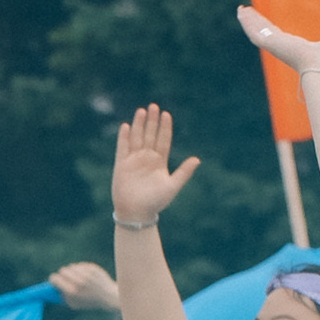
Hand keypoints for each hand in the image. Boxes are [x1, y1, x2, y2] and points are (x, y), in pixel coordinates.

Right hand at [48, 261, 120, 313]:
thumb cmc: (89, 302)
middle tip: (64, 278)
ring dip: (72, 271)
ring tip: (77, 278)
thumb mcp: (73, 304)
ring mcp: (86, 274)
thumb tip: (52, 287)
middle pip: (62, 271)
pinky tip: (86, 276)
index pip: (55, 278)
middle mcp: (79, 282)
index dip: (53, 279)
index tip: (54, 281)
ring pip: (71, 266)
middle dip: (62, 275)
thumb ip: (61, 296)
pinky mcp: (92, 268)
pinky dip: (81, 270)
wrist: (108, 297)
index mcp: (72, 292)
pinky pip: (80, 265)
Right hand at [111, 106, 199, 228]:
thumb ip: (184, 172)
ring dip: (139, 124)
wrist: (136, 213)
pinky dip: (124, 137)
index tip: (167, 114)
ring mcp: (134, 160)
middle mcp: (147, 158)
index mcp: (160, 162)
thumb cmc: (156, 202)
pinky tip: (125, 126)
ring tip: (141, 110)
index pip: (163, 140)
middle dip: (152, 121)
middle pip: (150, 135)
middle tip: (154, 106)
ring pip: (137, 137)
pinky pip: (122, 148)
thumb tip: (197, 160)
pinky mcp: (121, 165)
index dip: (165, 127)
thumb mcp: (172, 186)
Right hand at [236, 5, 319, 98]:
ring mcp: (277, 48)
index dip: (272, 28)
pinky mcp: (273, 45)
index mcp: (297, 50)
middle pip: (267, 33)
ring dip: (249, 21)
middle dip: (256, 23)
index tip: (264, 22)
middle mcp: (285, 50)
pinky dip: (249, 23)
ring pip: (259, 32)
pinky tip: (242, 13)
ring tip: (241, 9)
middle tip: (246, 12)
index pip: (280, 37)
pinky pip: (257, 33)